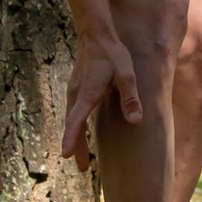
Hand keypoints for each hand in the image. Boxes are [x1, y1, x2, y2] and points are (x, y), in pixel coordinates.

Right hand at [61, 32, 142, 171]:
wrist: (95, 34)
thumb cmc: (113, 53)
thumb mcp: (127, 74)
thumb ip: (130, 98)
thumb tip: (136, 122)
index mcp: (87, 93)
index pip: (76, 120)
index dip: (71, 139)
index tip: (65, 155)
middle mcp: (77, 94)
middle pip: (72, 125)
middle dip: (75, 147)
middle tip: (82, 167)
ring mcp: (74, 92)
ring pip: (72, 119)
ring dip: (75, 138)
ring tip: (80, 157)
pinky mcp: (76, 89)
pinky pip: (74, 112)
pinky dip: (75, 126)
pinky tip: (81, 133)